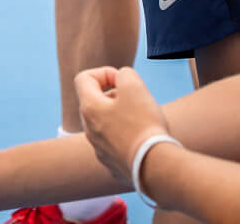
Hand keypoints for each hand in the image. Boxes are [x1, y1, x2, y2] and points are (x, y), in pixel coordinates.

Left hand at [76, 66, 171, 188]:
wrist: (155, 167)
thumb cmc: (144, 125)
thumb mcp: (134, 87)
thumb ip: (124, 74)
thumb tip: (121, 79)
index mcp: (89, 109)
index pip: (84, 78)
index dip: (104, 73)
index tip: (123, 81)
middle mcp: (89, 130)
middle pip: (96, 102)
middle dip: (116, 95)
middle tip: (137, 101)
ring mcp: (100, 150)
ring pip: (107, 124)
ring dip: (122, 116)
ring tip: (143, 121)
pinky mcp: (113, 164)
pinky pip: (117, 144)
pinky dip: (128, 137)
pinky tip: (143, 141)